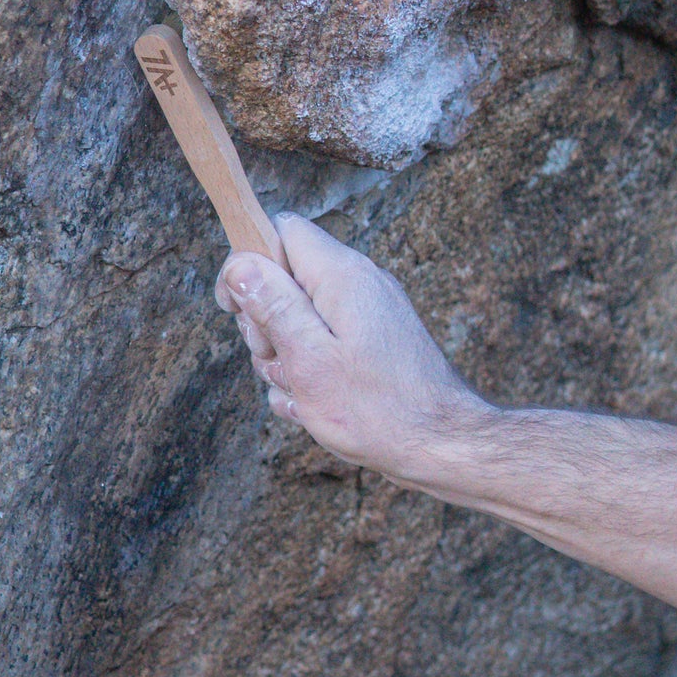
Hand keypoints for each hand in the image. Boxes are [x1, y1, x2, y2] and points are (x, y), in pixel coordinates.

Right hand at [215, 214, 491, 486]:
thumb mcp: (308, 357)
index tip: (235, 307)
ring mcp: (367, 314)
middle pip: (284, 278)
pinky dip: (309, 374)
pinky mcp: (372, 343)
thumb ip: (273, 305)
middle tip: (278, 360)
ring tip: (303, 392)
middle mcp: (358, 283)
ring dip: (284, 358)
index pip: (280, 230)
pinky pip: (322, 345)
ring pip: (298, 319)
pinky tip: (314, 407)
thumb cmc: (378, 408)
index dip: (248, 262)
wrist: (441, 447)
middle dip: (265, 323)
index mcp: (341, 275)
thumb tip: (240, 265)